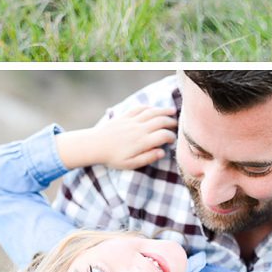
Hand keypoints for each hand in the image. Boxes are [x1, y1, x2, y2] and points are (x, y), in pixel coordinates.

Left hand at [59, 102, 177, 171]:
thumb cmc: (112, 158)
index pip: (163, 136)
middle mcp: (139, 129)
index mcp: (142, 142)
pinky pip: (139, 108)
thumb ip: (147, 158)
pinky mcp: (124, 116)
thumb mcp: (130, 164)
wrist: (94, 146)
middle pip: (160, 121)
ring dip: (163, 111)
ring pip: (152, 112)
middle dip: (171, 122)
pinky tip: (153, 108)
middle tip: (176, 125)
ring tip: (172, 111)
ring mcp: (132, 121)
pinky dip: (148, 107)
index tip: (172, 140)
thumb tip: (162, 152)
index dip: (171, 137)